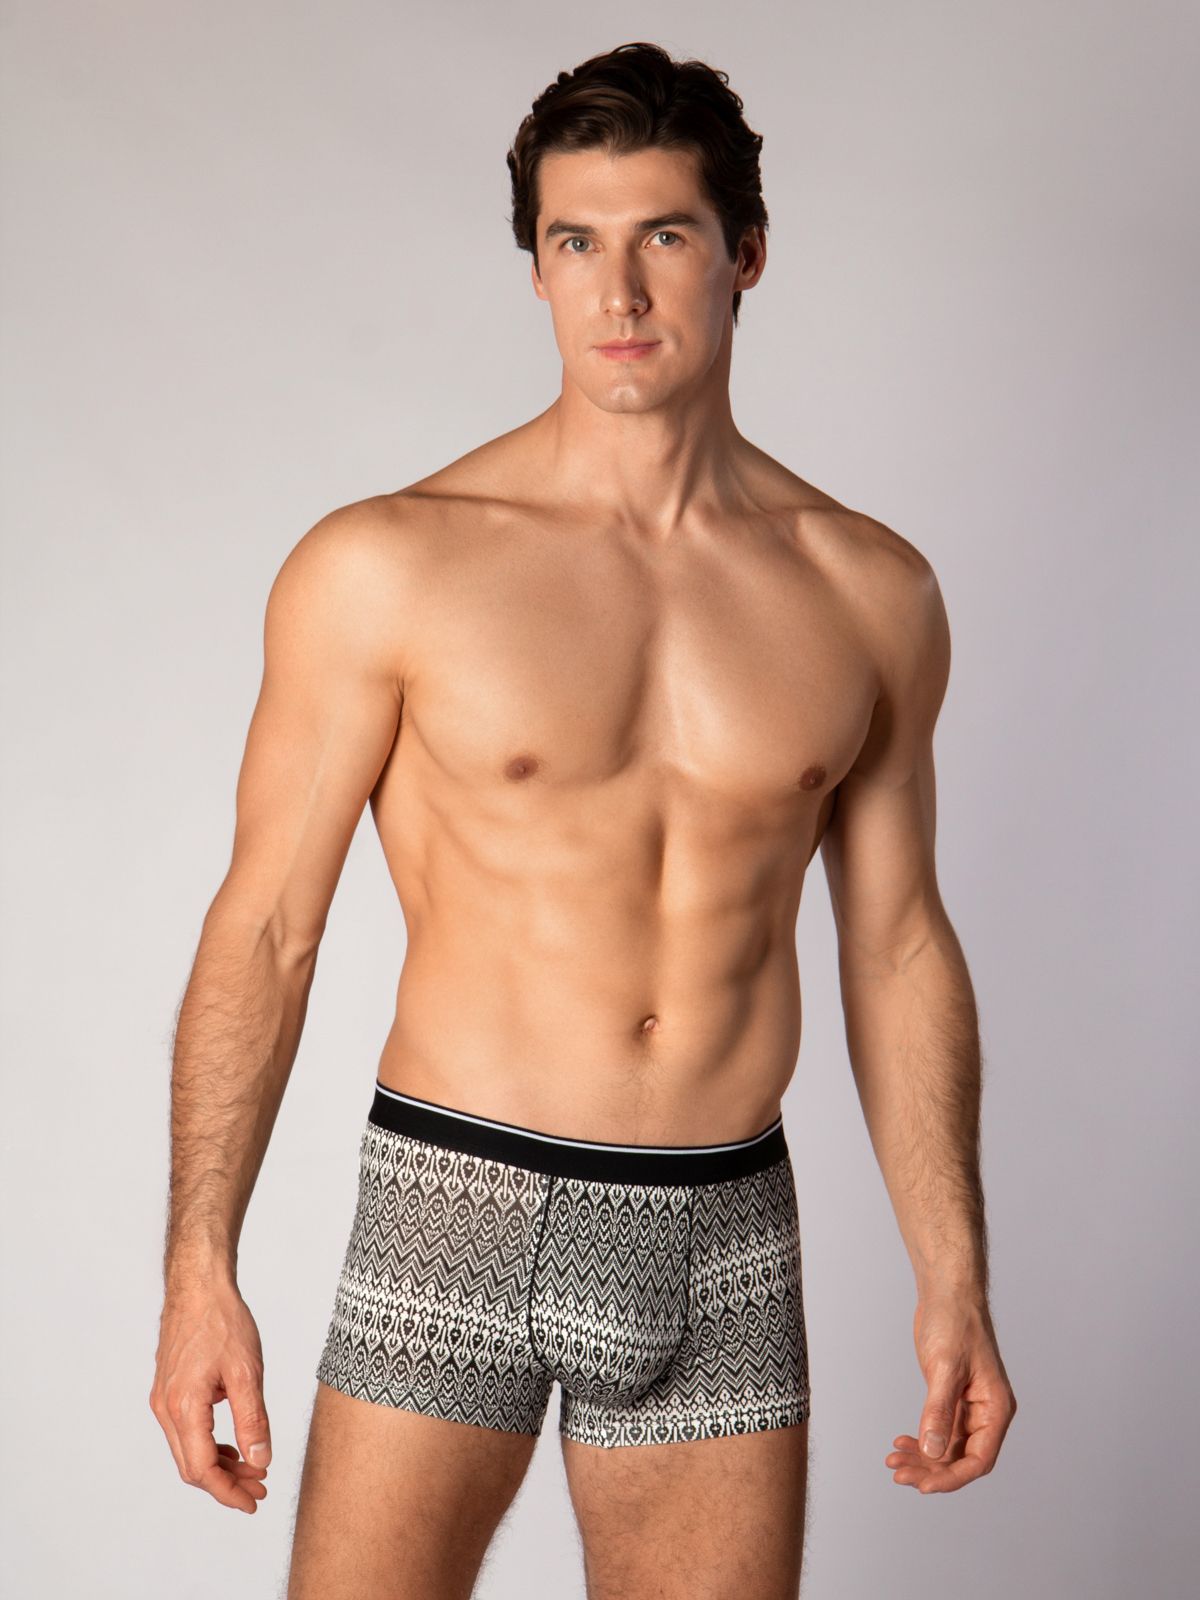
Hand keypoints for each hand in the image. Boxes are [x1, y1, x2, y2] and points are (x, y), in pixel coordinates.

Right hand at [149, 1280, 271, 1512]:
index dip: (228, 1492)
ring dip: (219, 1465)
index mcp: (184, 1407)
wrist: (199, 1286)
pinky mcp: (169, 1390)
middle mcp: (166, 1408)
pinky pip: (186, 1431)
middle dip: (226, 1483)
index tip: (254, 1502)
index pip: (202, 1470)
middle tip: (259, 1488)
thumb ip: (253, 1420)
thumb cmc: (223, 1321)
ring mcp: (164, 1399)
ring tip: (253, 1468)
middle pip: (192, 1466)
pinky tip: (234, 1444)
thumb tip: (260, 1460)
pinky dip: (209, 1444)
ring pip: (188, 1449)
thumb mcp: (248, 1372)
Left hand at [885, 1290, 1016, 1493]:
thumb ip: (939, 1411)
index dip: (952, 1477)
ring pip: (948, 1447)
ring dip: (922, 1457)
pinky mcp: (952, 1399)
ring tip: (893, 1461)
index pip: (979, 1459)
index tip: (923, 1485)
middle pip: (961, 1458)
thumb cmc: (954, 1322)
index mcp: (996, 1408)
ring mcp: (969, 1407)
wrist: (947, 1293)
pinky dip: (921, 1439)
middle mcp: (987, 1413)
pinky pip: (939, 1431)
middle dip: (930, 1469)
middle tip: (898, 1473)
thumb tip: (933, 1452)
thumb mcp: (944, 1368)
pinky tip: (900, 1441)